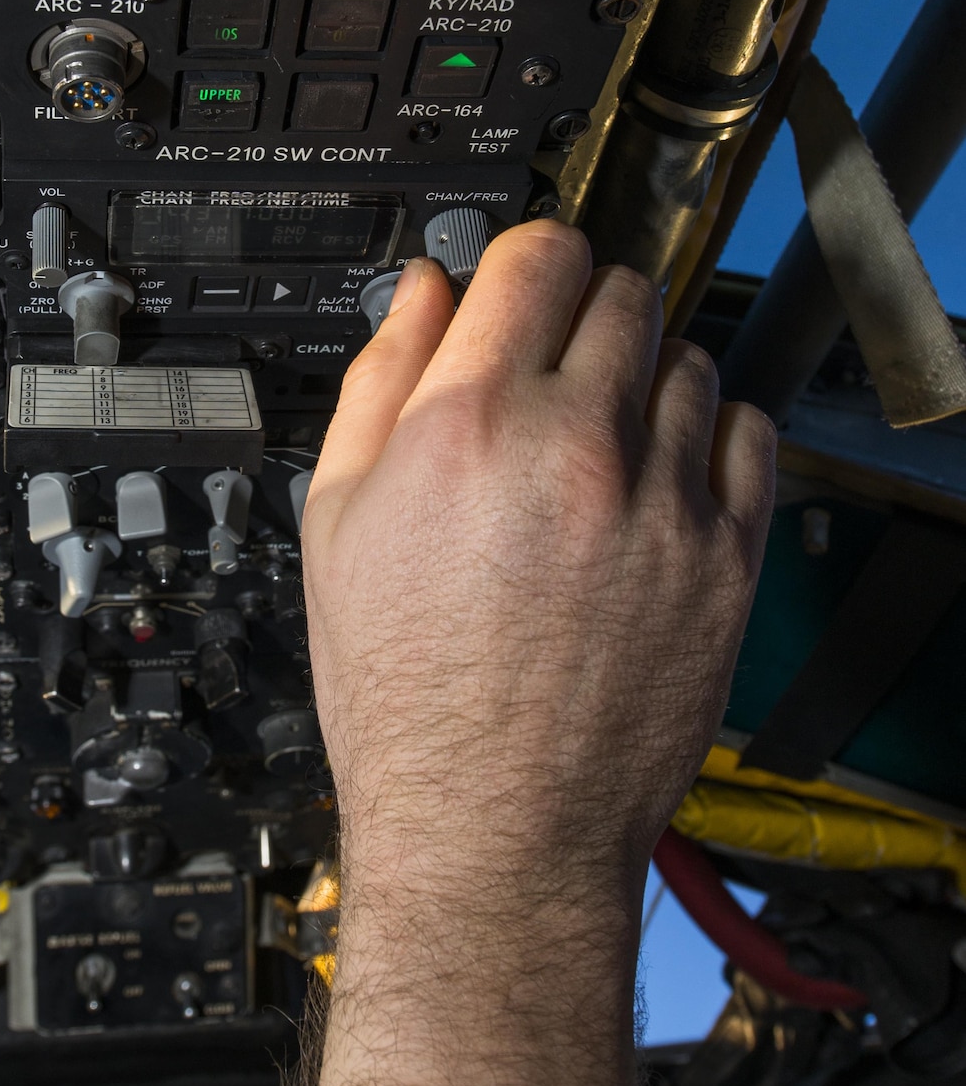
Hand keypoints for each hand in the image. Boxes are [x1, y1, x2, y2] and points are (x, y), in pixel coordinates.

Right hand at [278, 223, 773, 1085]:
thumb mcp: (338, 528)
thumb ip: (378, 387)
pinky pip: (748, 434)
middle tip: (554, 376)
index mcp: (462, 426)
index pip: (534, 256)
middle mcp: (570, 447)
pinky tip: (661, 480)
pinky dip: (710, 435)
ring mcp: (661, 502)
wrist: (493, 830)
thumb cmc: (405, 699)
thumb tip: (421, 293)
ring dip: (646, 375)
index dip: (522, 264)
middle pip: (620, 291)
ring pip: (687, 358)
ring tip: (602, 446)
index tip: (518, 291)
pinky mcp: (727, 558)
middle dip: (582, 315)